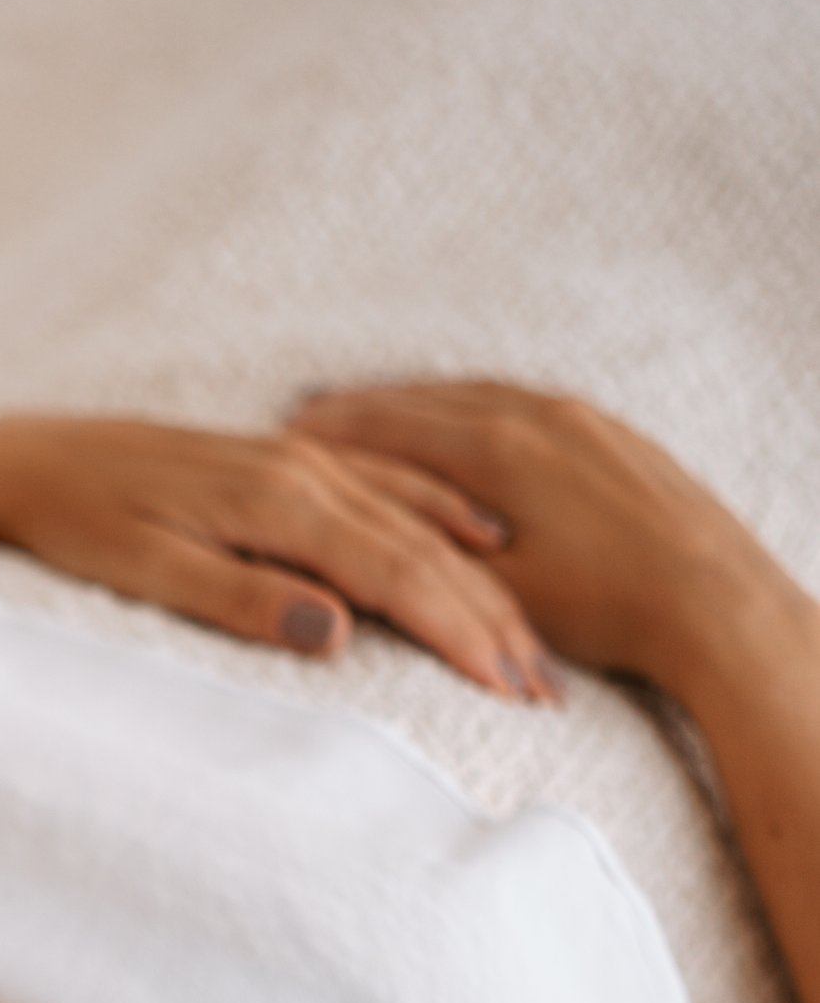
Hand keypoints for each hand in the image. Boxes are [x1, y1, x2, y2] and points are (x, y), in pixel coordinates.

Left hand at [0, 411, 555, 698]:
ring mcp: (300, 461)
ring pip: (416, 516)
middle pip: (421, 547)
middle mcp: (302, 472)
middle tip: (541, 685)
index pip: (391, 572)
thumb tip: (334, 634)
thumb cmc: (80, 524)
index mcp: (276, 503)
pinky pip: (391, 485)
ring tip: (528, 636)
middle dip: (488, 616)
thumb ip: (242, 600)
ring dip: (479, 575)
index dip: (454, 629)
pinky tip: (480, 537)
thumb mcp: (149, 572)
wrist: (35, 459)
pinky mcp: (288, 462)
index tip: (504, 684)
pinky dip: (445, 514)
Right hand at [286, 379, 806, 704]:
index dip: (331, 433)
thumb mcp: (500, 592)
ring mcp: (575, 417)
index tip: (284, 434)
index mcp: (494, 451)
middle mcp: (531, 416)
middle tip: (308, 415)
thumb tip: (352, 584)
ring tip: (374, 417)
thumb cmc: (604, 605)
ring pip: (473, 396)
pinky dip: (471, 410)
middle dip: (362, 410)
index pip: (388, 429)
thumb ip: (425, 570)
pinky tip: (464, 424)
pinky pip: (517, 403)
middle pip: (425, 402)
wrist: (716, 596)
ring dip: (417, 406)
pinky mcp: (606, 432)